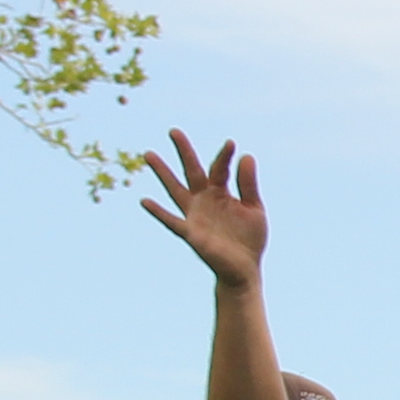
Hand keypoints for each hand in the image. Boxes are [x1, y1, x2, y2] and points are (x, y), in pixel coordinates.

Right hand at [142, 130, 267, 284]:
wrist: (244, 269)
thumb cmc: (249, 238)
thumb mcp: (254, 209)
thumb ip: (248, 184)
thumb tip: (246, 156)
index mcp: (221, 193)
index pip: (219, 169)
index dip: (224, 157)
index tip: (231, 143)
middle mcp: (204, 200)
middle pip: (191, 171)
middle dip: (184, 152)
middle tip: (174, 131)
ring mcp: (195, 215)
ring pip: (175, 189)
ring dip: (162, 173)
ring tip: (149, 154)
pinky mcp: (191, 233)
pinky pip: (172, 220)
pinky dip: (158, 212)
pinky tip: (145, 201)